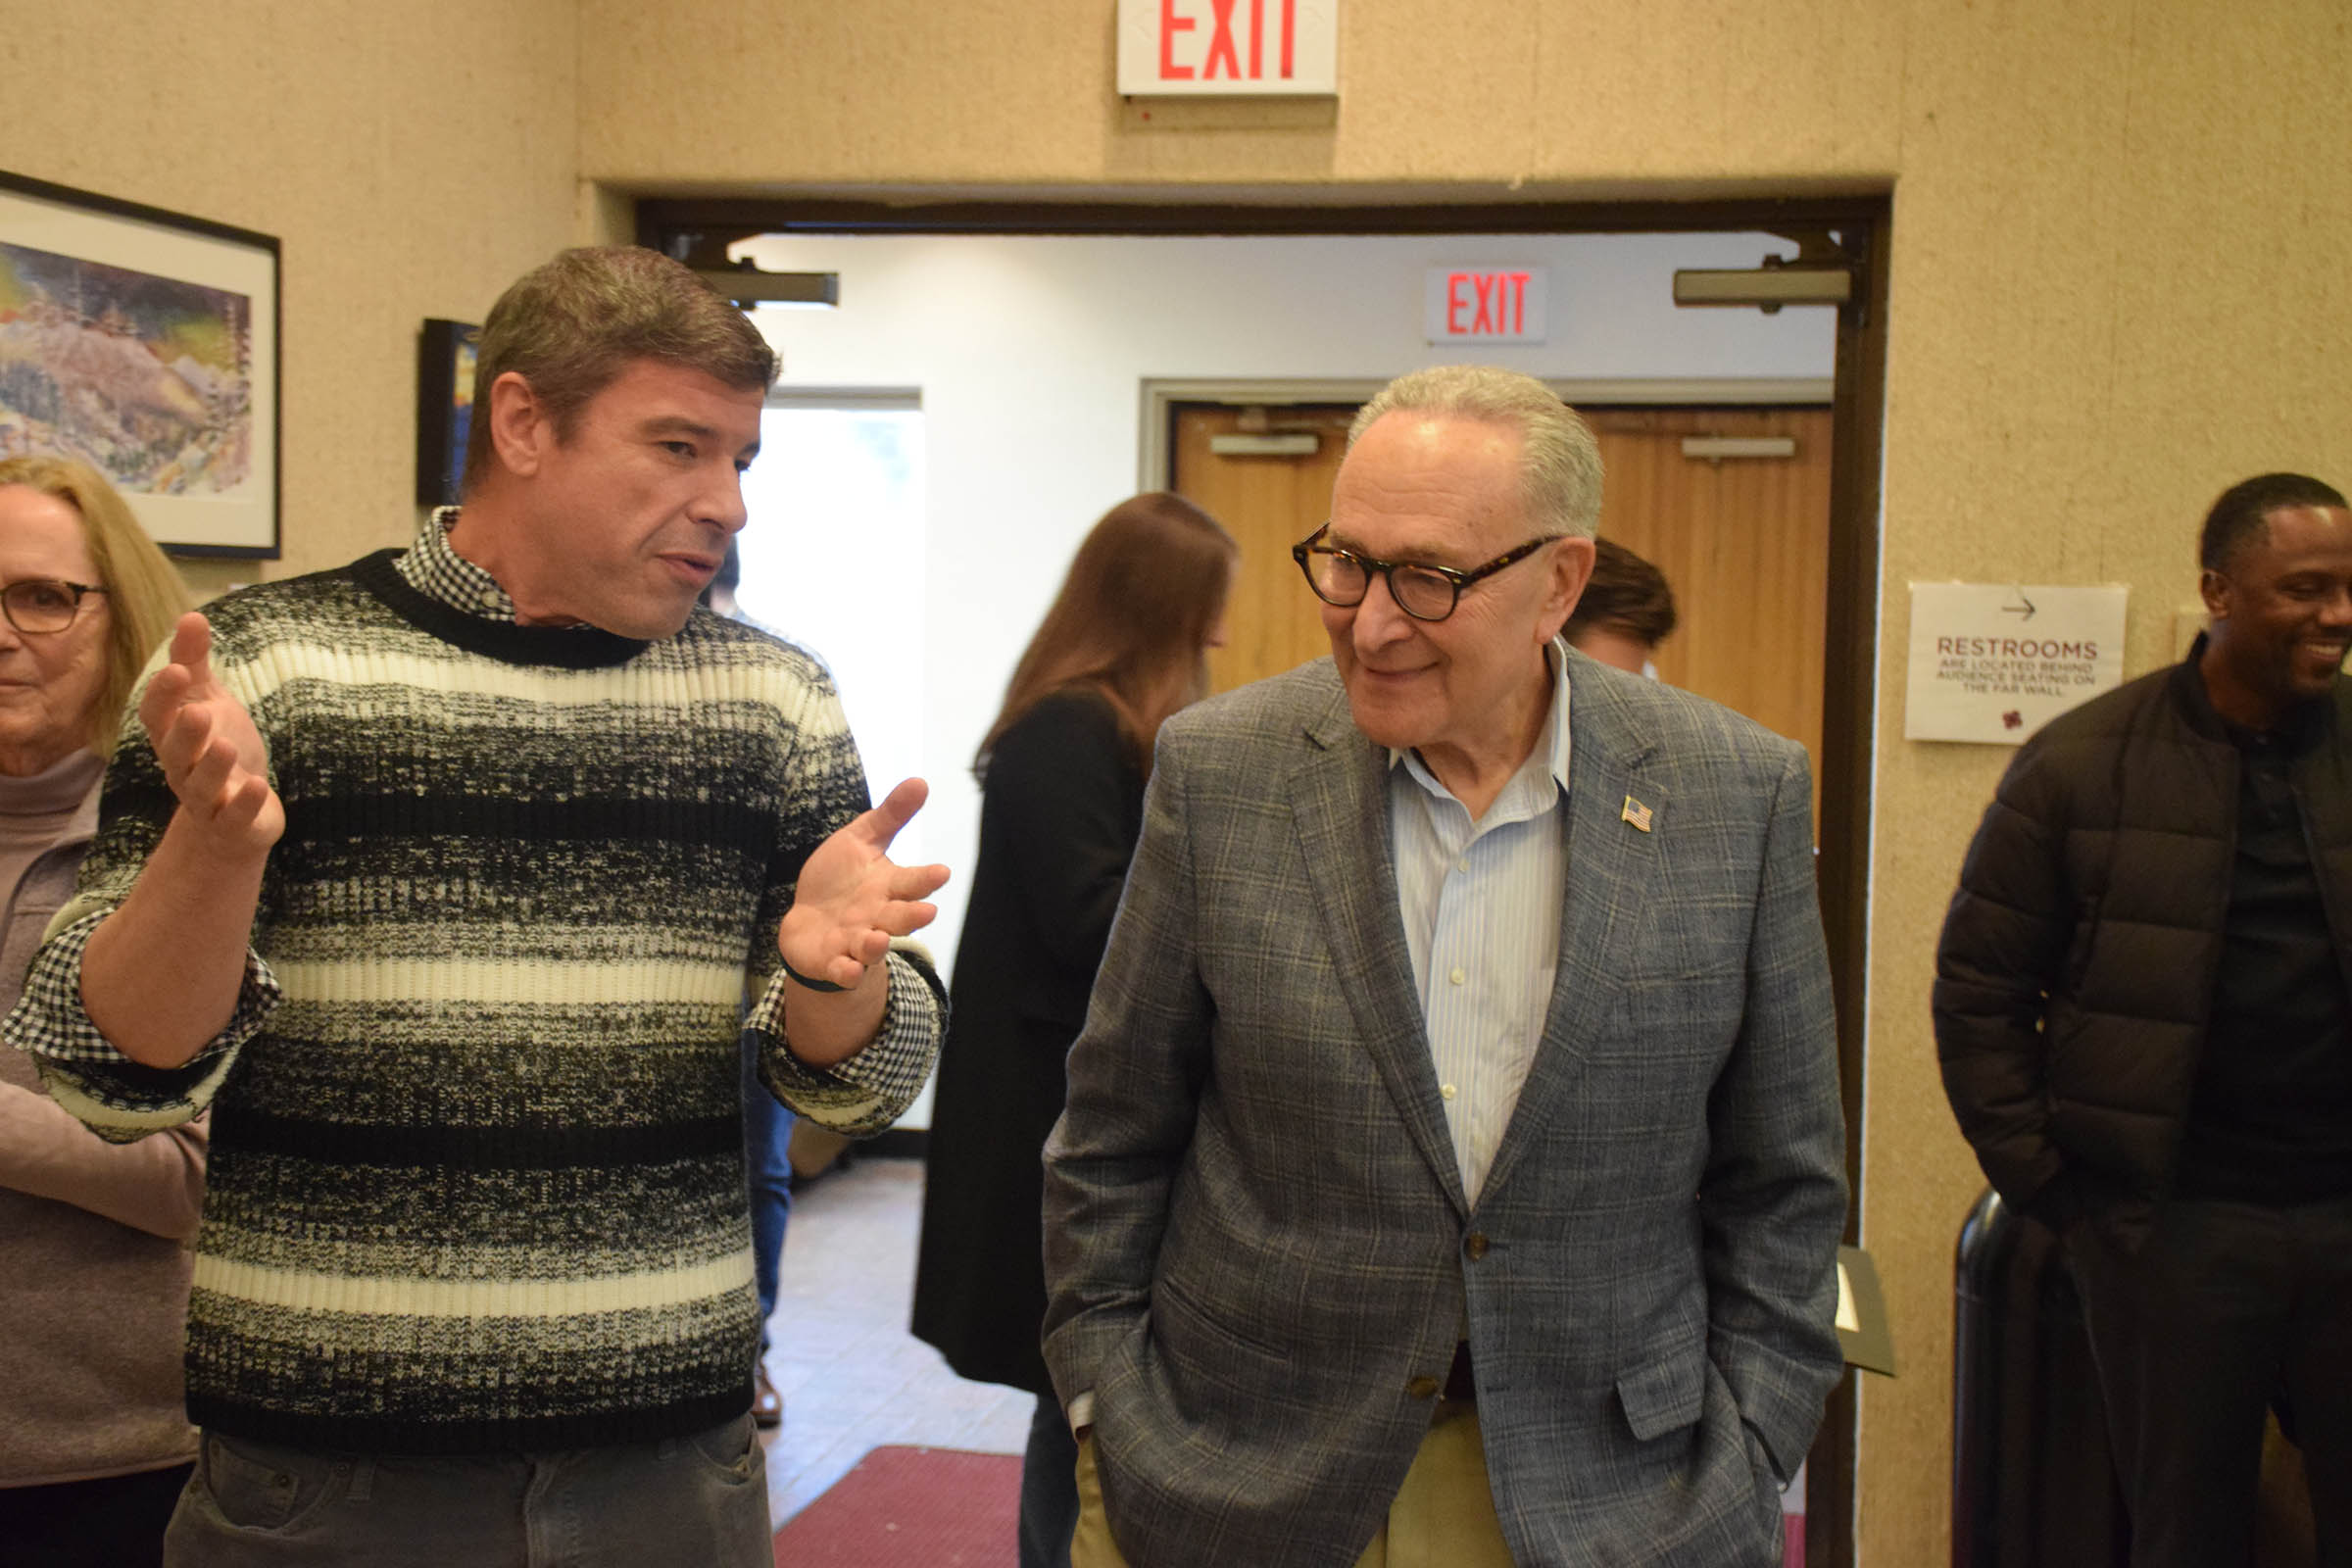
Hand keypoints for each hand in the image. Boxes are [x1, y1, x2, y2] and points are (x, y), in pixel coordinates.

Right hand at [139, 613, 282, 856]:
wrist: (235, 816)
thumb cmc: (216, 747)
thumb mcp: (208, 701)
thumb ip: (195, 662)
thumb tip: (191, 614)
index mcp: (173, 736)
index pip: (157, 715)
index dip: (163, 694)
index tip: (177, 669)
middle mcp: (183, 768)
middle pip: (176, 752)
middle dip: (185, 732)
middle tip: (198, 711)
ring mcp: (207, 799)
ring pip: (201, 786)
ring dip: (213, 767)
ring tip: (226, 746)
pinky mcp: (233, 824)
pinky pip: (234, 817)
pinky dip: (244, 803)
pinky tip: (259, 787)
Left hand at [777, 777, 949, 988]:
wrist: (808, 921)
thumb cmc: (840, 879)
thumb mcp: (860, 840)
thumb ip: (890, 815)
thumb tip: (921, 780)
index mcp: (887, 887)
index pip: (911, 882)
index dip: (926, 879)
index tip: (941, 872)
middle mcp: (877, 916)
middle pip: (898, 917)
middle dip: (911, 916)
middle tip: (926, 911)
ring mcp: (856, 941)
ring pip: (871, 946)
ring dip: (875, 944)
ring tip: (877, 938)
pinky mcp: (834, 962)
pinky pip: (843, 970)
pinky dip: (846, 972)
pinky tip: (848, 968)